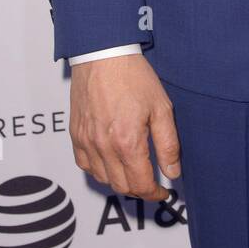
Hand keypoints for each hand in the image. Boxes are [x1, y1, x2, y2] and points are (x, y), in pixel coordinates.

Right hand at [69, 53, 179, 199]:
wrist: (103, 54)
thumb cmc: (133, 76)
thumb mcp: (161, 107)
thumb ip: (168, 144)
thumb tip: (173, 172)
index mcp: (127, 142)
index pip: (141, 184)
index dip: (155, 193)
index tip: (163, 191)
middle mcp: (104, 147)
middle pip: (121, 186)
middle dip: (139, 189)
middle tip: (151, 182)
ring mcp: (86, 141)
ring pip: (102, 179)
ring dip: (120, 181)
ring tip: (133, 170)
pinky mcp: (75, 134)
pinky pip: (84, 164)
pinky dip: (98, 170)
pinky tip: (110, 161)